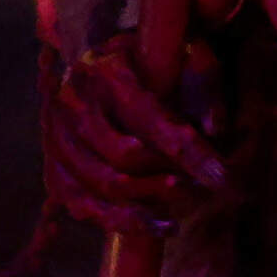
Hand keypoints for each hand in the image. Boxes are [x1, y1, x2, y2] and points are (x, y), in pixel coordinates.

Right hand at [44, 38, 225, 234]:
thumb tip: (214, 129)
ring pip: (99, 186)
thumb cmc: (152, 55)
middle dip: (167, 180)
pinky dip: (120, 222)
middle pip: (123, 158)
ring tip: (181, 213)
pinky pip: (82, 205)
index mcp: (107, 73)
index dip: (190, 152)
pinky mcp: (53, 167)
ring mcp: (56, 138)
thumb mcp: (184, 50)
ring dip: (146, 206)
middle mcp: (74, 105)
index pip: (151, 121)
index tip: (223, 177)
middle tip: (202, 190)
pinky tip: (158, 226)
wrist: (98, 60)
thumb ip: (203, 82)